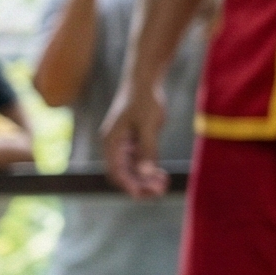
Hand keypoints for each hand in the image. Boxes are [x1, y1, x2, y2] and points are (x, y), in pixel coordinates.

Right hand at [100, 78, 168, 197]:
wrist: (144, 79)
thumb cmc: (145, 99)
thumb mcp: (149, 125)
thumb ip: (147, 149)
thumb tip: (146, 173)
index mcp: (111, 143)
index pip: (116, 172)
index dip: (130, 185)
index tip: (146, 194)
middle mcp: (113, 145)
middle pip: (122, 174)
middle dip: (139, 185)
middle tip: (160, 191)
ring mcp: (121, 143)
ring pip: (130, 169)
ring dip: (144, 179)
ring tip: (163, 184)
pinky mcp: (130, 139)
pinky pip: (135, 160)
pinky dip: (146, 168)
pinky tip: (160, 173)